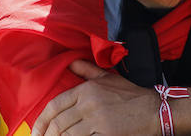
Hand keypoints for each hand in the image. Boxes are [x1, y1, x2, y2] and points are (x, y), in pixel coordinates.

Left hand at [31, 60, 158, 135]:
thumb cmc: (132, 95)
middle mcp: (89, 103)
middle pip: (59, 123)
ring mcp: (97, 120)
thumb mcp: (108, 78)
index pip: (55, 105)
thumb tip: (70, 62)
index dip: (41, 121)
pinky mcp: (105, 133)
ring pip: (67, 134)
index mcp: (86, 89)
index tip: (36, 131)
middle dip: (47, 134)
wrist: (155, 110)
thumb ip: (86, 70)